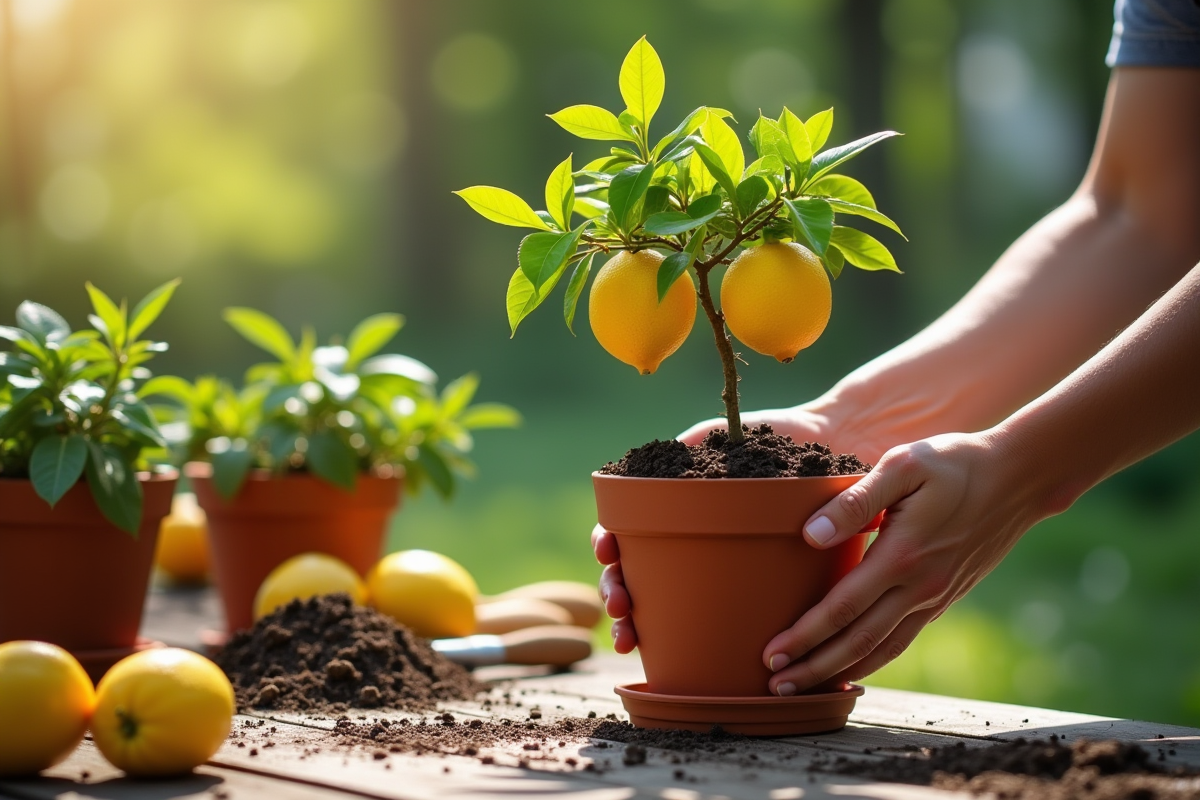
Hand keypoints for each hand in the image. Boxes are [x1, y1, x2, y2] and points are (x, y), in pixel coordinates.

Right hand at [596, 404, 852, 652]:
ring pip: (660, 601)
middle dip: (615, 594)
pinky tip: (673, 651)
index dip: (606, 546)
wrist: (831, 443)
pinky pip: (710, 612)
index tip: (608, 553)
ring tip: (630, 640)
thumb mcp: (719, 438)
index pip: (622, 530)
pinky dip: (684, 635)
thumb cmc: (772, 434)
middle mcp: (683, 537)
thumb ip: (684, 450)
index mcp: (669, 504)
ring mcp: (711, 563)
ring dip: (635, 624)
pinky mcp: (746, 581)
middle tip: (620, 610)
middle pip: (631, 573)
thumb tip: (642, 478)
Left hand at [760, 431, 1040, 695]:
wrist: (1019, 477)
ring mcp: (935, 596)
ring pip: (883, 649)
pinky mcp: (945, 597)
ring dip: (841, 671)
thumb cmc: (954, 463)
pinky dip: (875, 659)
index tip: (772, 654)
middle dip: (814, 668)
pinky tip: (854, 665)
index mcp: (901, 556)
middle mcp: (919, 587)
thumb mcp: (903, 465)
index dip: (805, 635)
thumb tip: (811, 535)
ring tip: (806, 688)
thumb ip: (857, 501)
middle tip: (776, 685)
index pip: (842, 608)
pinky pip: (903, 638)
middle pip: (858, 642)